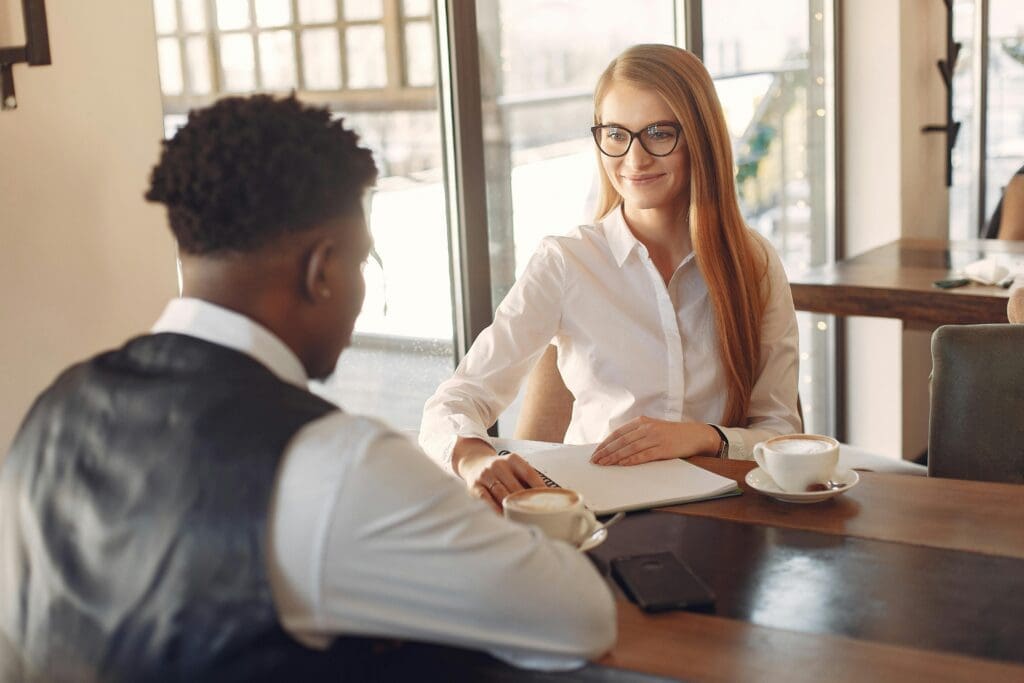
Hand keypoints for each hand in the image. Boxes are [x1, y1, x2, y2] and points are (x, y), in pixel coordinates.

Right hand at [454, 440, 547, 512]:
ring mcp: (486, 475)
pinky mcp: (475, 486)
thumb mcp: (514, 467)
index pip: (529, 474)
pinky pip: (486, 500)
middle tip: (538, 516)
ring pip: (502, 495)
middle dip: (526, 503)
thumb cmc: (501, 470)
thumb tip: (550, 497)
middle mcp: (499, 465)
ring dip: (512, 509)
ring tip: (523, 521)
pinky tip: (503, 517)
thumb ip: (528, 480)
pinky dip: (495, 510)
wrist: (474, 462)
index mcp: (513, 459)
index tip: (549, 501)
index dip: (539, 489)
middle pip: (516, 488)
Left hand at [590, 417, 719, 465]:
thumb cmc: (672, 434)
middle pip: (621, 441)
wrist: (695, 434)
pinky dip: (631, 460)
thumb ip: (636, 434)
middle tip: (595, 461)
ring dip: (615, 457)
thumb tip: (616, 446)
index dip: (605, 443)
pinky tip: (622, 464)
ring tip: (605, 464)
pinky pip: (643, 455)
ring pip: (629, 448)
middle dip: (606, 452)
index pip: (618, 433)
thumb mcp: (652, 428)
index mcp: (642, 422)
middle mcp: (647, 428)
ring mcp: (655, 438)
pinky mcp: (663, 449)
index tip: (596, 452)